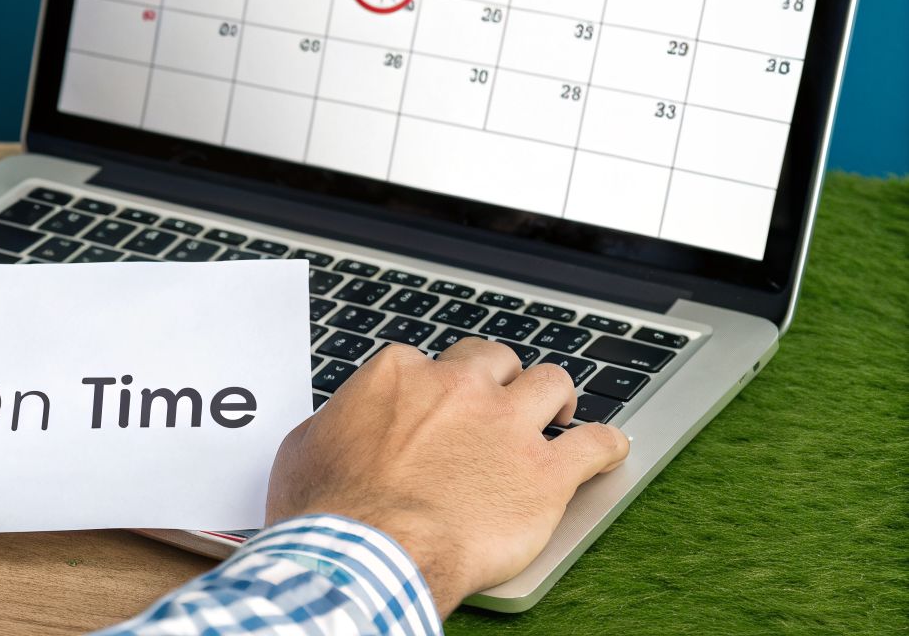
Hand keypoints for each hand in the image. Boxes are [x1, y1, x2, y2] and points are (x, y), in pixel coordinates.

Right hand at [265, 339, 629, 615]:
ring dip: (555, 398)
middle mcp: (458, 387)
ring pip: (551, 383)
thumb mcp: (306, 450)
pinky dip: (605, 444)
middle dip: (498, 380)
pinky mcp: (545, 473)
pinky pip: (596, 443)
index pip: (430, 363)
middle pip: (495, 360)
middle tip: (498, 405)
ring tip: (557, 414)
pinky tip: (607, 449)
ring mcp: (506, 425)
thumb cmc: (331, 510)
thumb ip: (337, 423)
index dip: (435, 389)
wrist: (369, 554)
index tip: (437, 411)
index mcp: (400, 375)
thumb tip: (342, 426)